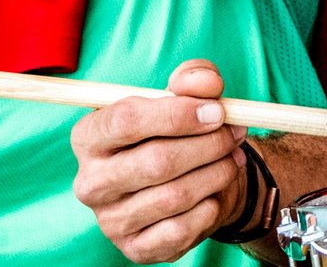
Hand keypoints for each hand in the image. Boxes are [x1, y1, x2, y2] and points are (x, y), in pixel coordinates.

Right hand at [69, 59, 250, 261]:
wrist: (193, 179)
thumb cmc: (180, 130)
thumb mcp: (187, 94)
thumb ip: (195, 79)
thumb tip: (206, 84)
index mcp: (90, 136)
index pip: (125, 121)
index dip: (177, 114)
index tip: (216, 111)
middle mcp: (91, 182)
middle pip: (155, 161)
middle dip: (208, 145)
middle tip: (235, 134)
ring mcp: (110, 220)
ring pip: (173, 196)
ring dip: (216, 173)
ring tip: (232, 159)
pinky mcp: (134, 248)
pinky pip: (180, 230)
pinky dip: (208, 208)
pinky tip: (214, 193)